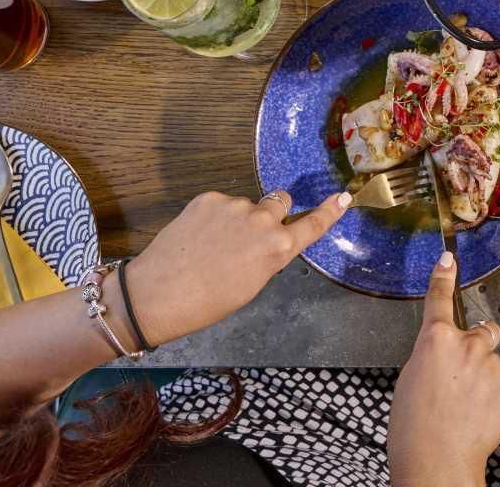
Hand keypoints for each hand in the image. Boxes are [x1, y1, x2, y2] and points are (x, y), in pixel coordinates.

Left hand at [121, 189, 348, 346]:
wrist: (156, 295)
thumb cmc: (207, 303)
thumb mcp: (251, 285)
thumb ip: (268, 256)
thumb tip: (267, 239)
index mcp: (278, 249)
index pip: (312, 225)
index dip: (329, 211)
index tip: (343, 197)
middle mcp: (263, 221)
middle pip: (279, 203)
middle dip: (270, 214)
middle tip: (246, 237)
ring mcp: (235, 205)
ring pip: (246, 205)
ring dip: (237, 218)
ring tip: (210, 245)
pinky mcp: (209, 198)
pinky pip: (221, 203)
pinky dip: (213, 216)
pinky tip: (197, 236)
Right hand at [389, 253, 499, 486]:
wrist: (437, 462)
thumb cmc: (414, 428)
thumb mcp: (410, 380)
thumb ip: (431, 355)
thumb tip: (443, 352)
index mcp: (435, 341)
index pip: (439, 300)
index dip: (443, 278)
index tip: (449, 259)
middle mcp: (467, 345)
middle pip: (481, 331)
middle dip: (476, 346)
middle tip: (462, 376)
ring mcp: (491, 365)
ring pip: (492, 361)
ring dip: (484, 376)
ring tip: (467, 405)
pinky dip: (495, 394)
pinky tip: (479, 413)